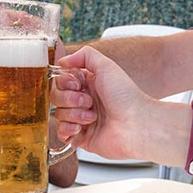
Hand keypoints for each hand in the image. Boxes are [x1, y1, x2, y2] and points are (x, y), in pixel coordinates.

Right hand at [53, 46, 155, 161]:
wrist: (135, 124)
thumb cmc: (125, 96)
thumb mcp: (106, 66)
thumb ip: (84, 55)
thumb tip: (63, 61)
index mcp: (88, 84)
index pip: (61, 81)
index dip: (65, 82)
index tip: (78, 84)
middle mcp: (83, 101)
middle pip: (57, 97)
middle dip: (70, 99)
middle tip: (89, 102)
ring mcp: (81, 120)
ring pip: (58, 114)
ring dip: (74, 114)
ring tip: (93, 117)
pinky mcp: (81, 137)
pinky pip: (61, 133)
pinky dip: (68, 129)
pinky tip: (81, 128)